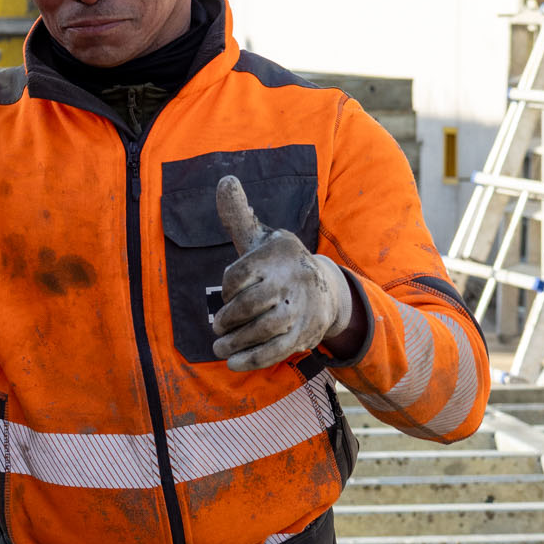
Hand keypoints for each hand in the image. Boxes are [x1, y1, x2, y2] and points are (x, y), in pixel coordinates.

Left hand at [209, 175, 352, 370]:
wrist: (327, 289)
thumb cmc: (280, 263)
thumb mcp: (262, 239)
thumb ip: (239, 216)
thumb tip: (225, 180)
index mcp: (279, 253)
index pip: (241, 273)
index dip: (228, 286)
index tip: (228, 292)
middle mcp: (294, 278)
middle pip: (252, 303)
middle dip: (228, 318)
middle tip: (217, 327)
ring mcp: (302, 307)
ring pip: (265, 329)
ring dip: (236, 342)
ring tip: (219, 347)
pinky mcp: (306, 334)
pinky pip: (277, 350)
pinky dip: (252, 359)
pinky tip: (233, 363)